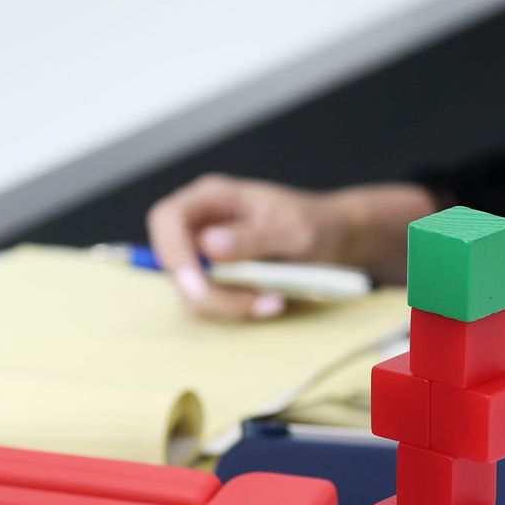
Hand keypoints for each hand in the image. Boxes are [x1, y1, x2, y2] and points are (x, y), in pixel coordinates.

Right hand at [145, 175, 339, 319]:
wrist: (336, 240)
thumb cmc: (317, 224)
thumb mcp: (293, 230)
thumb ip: (252, 237)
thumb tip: (209, 246)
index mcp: (212, 196)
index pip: (167, 219)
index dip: (173, 253)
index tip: (197, 284)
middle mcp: (201, 222)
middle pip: (170, 259)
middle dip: (202, 289)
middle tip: (247, 302)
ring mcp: (206, 251)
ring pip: (188, 287)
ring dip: (225, 303)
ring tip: (272, 301)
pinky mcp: (218, 276)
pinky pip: (209, 299)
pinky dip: (235, 308)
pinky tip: (270, 303)